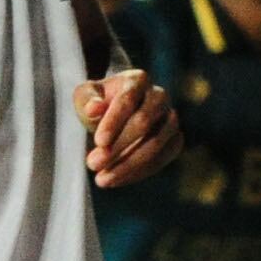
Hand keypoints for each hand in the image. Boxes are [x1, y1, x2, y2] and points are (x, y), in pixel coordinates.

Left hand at [73, 66, 178, 186]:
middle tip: (92, 163)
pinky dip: (141, 171)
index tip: (99, 142)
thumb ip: (87, 100)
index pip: (128, 100)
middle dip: (118, 146)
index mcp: (137, 80)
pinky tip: (118, 179)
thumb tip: (94, 109)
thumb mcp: (85, 96)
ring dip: (129, 164)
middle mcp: (159, 96)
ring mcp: (170, 118)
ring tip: (102, 178)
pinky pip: (164, 157)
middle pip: (144, 122)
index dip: (113, 122)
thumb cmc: (98, 103)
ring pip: (157, 143)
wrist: (117, 114)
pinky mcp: (175, 139)